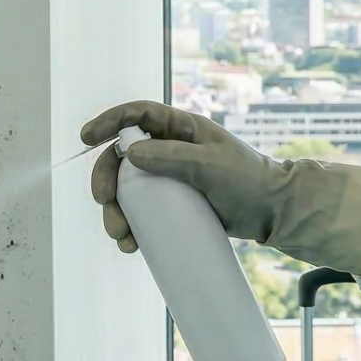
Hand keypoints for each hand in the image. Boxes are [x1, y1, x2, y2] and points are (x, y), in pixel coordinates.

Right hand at [79, 99, 360, 275]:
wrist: (274, 211)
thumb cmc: (248, 179)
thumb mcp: (210, 164)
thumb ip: (172, 156)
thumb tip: (129, 152)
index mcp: (179, 128)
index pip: (135, 115)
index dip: (108, 122)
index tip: (86, 138)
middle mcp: (169, 149)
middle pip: (121, 159)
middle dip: (105, 182)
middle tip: (105, 205)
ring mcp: (170, 178)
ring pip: (127, 190)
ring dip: (115, 212)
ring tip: (122, 237)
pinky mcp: (173, 205)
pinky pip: (142, 212)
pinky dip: (131, 227)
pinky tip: (131, 245)